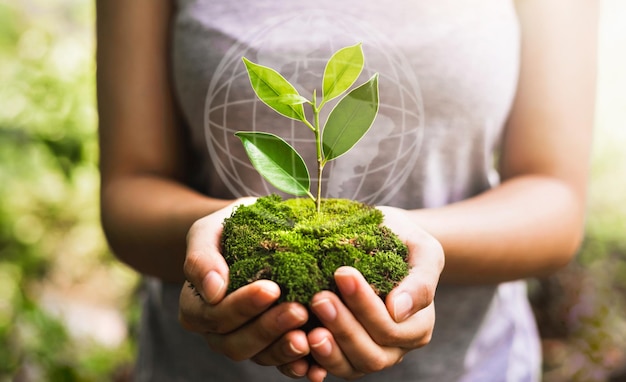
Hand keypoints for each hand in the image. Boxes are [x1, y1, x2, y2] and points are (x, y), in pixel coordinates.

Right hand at [179, 197, 310, 369]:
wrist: (252, 231)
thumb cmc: (226, 230)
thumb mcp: (207, 233)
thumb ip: (201, 259)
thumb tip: (213, 290)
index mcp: (197, 308)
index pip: (216, 316)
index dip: (243, 306)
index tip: (271, 288)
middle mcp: (217, 332)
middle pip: (237, 343)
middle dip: (269, 328)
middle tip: (298, 310)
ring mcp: (245, 342)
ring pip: (261, 357)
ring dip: (285, 350)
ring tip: (309, 336)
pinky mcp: (271, 347)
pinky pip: (282, 364)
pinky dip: (299, 365)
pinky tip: (317, 363)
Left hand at [303, 206, 444, 380]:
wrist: (380, 235)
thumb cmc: (402, 238)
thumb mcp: (421, 249)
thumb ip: (420, 280)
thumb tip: (398, 310)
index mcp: (417, 326)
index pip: (391, 328)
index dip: (366, 306)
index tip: (342, 274)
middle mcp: (394, 347)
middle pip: (371, 354)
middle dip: (344, 327)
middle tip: (319, 298)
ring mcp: (366, 354)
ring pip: (349, 367)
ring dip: (327, 351)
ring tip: (307, 330)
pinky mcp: (340, 354)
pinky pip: (325, 368)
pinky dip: (311, 362)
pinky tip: (297, 344)